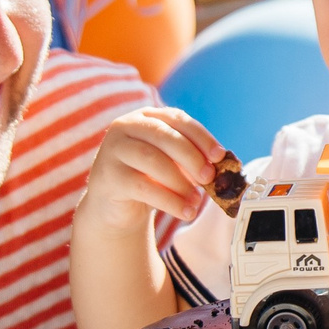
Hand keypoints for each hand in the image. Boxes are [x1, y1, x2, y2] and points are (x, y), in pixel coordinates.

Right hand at [77, 107, 224, 236]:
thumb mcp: (172, 164)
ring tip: (196, 201)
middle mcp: (125, 126)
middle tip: (209, 178)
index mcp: (146, 116)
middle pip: (164, 136)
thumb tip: (220, 167)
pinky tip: (184, 212)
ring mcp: (113, 149)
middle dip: (192, 157)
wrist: (115, 207)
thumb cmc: (150, 179)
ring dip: (181, 182)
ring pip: (152, 160)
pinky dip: (169, 201)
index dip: (201, 136)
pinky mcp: (108, 176)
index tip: (220, 156)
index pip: (177, 118)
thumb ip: (191, 159)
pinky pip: (142, 186)